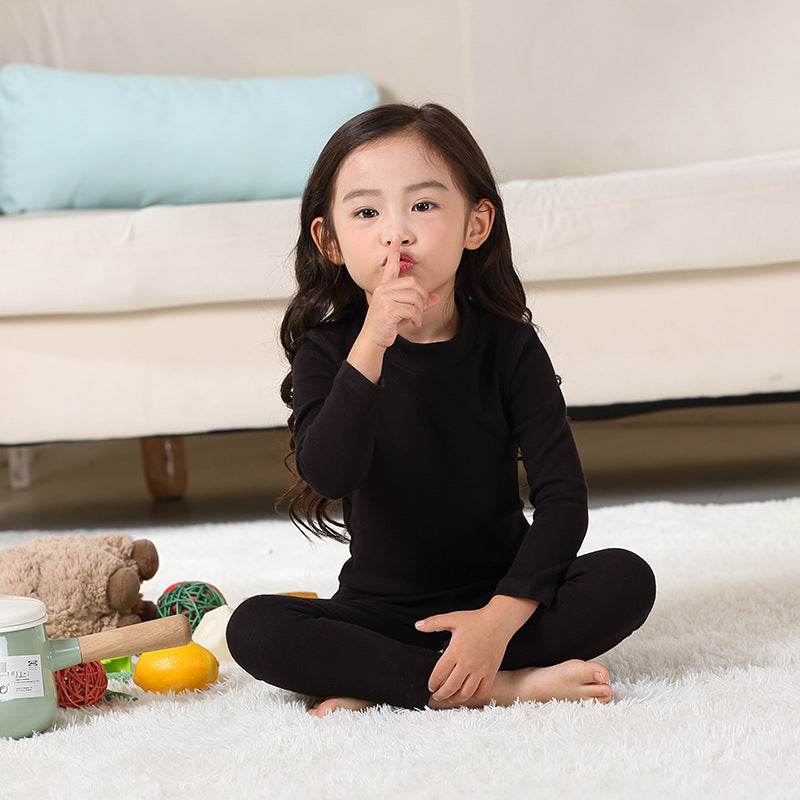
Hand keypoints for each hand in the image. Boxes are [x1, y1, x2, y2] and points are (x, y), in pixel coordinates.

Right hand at [361, 233, 439, 348]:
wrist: (373, 338)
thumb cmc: (387, 324)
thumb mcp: (404, 311)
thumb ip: (419, 303)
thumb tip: (435, 297)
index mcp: (386, 286)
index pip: (391, 265)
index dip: (394, 251)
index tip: (396, 238)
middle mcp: (384, 289)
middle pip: (413, 283)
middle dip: (422, 297)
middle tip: (420, 309)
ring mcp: (385, 298)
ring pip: (414, 297)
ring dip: (420, 310)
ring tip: (415, 318)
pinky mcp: (389, 309)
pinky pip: (412, 309)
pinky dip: (417, 318)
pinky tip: (414, 323)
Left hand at [415, 608, 510, 703]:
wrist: (498, 621)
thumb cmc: (474, 619)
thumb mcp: (452, 618)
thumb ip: (433, 623)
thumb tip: (417, 626)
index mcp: (455, 651)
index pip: (439, 674)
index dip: (433, 683)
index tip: (430, 687)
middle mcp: (467, 663)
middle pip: (451, 687)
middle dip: (441, 695)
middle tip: (436, 696)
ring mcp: (480, 670)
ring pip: (466, 692)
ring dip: (455, 698)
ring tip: (449, 698)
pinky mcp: (491, 672)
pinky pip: (482, 690)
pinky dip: (474, 696)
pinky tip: (467, 695)